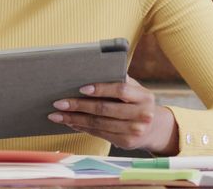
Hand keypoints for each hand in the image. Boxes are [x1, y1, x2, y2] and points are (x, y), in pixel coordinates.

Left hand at [47, 76, 176, 153]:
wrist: (154, 128)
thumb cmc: (137, 102)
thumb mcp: (135, 90)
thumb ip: (119, 80)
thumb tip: (91, 70)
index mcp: (144, 96)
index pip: (120, 90)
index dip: (101, 89)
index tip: (81, 88)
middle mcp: (142, 114)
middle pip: (105, 109)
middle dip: (79, 106)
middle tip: (59, 103)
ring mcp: (134, 130)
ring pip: (99, 124)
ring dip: (75, 119)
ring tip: (58, 115)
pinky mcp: (126, 142)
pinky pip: (99, 134)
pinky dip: (82, 128)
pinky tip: (71, 122)